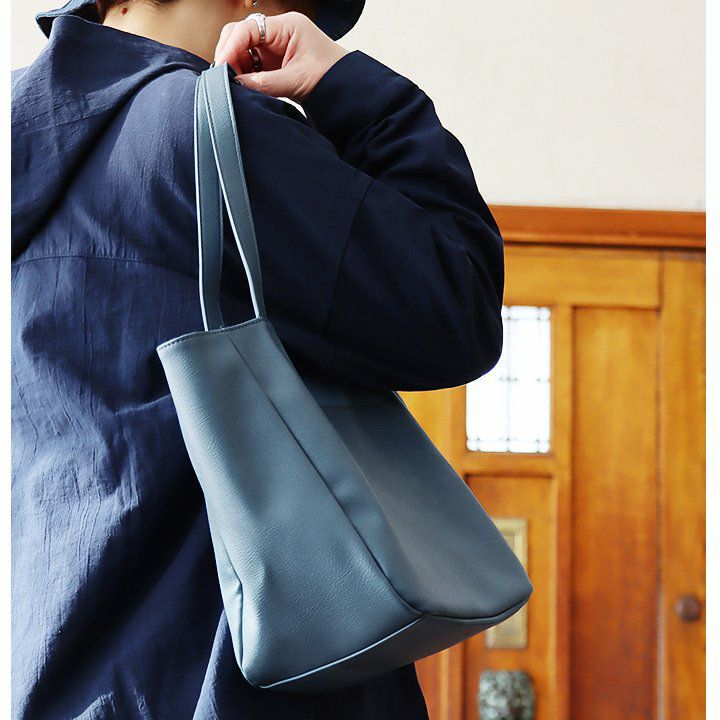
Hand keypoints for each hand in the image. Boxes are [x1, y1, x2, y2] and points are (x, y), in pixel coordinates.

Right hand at [214, 12, 348, 100]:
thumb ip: (266, 83)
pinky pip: (250, 65)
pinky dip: (242, 75)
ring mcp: (274, 47)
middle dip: (228, 55)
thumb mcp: (298, 81)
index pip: (248, 29)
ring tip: (232, 85)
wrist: (348, 90)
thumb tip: (238, 85)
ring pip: (242, 51)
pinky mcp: (273, 63)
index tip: (222, 67)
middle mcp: (278, 33)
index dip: (231, 47)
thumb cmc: (332, 78)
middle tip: (223, 78)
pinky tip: (241, 87)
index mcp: (287, 26)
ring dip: (234, 67)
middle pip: (240, 35)